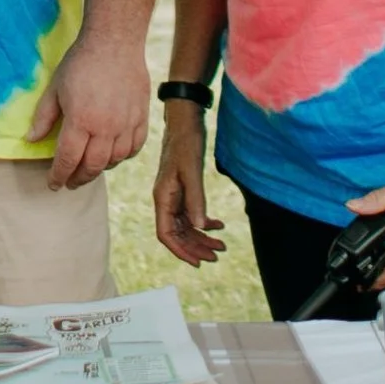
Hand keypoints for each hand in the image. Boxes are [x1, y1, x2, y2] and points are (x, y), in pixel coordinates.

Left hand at [28, 35, 149, 189]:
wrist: (114, 41)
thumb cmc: (80, 62)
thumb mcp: (55, 88)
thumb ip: (43, 117)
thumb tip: (31, 140)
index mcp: (81, 120)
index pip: (68, 159)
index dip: (58, 175)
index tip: (53, 183)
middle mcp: (106, 127)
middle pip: (92, 166)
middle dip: (78, 178)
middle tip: (70, 181)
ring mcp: (126, 123)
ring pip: (114, 160)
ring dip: (99, 168)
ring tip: (88, 167)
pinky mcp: (141, 117)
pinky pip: (134, 147)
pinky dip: (122, 157)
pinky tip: (112, 155)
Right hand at [151, 106, 225, 265]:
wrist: (185, 121)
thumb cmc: (186, 142)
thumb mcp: (192, 170)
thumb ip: (196, 198)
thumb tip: (200, 226)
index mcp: (162, 197)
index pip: (166, 234)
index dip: (181, 251)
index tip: (198, 262)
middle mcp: (166, 200)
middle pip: (178, 234)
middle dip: (196, 247)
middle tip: (217, 256)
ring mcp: (174, 195)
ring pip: (186, 226)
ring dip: (202, 237)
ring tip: (222, 246)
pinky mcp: (183, 189)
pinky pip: (191, 214)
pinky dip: (204, 222)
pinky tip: (219, 225)